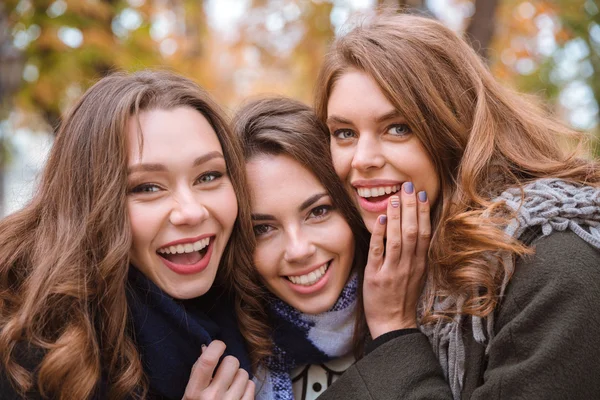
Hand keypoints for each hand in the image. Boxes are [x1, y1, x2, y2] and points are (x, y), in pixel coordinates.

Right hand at [182, 340, 254, 399]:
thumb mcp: (190, 395)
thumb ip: (197, 372)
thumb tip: (207, 348)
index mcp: (195, 392)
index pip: (208, 360)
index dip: (216, 346)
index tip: (219, 345)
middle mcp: (212, 398)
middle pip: (231, 362)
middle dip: (229, 363)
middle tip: (224, 372)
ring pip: (244, 373)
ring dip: (238, 376)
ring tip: (230, 386)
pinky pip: (252, 385)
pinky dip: (246, 387)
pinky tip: (237, 394)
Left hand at [363, 182, 429, 338]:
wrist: (393, 324)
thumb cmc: (403, 298)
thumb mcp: (416, 274)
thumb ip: (415, 253)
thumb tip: (414, 228)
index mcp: (420, 263)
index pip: (424, 233)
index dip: (423, 212)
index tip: (421, 194)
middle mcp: (409, 265)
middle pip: (412, 231)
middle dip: (410, 207)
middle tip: (408, 186)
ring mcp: (393, 271)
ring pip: (397, 239)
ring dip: (396, 217)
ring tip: (394, 198)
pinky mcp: (376, 276)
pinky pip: (378, 252)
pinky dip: (380, 235)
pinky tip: (380, 220)